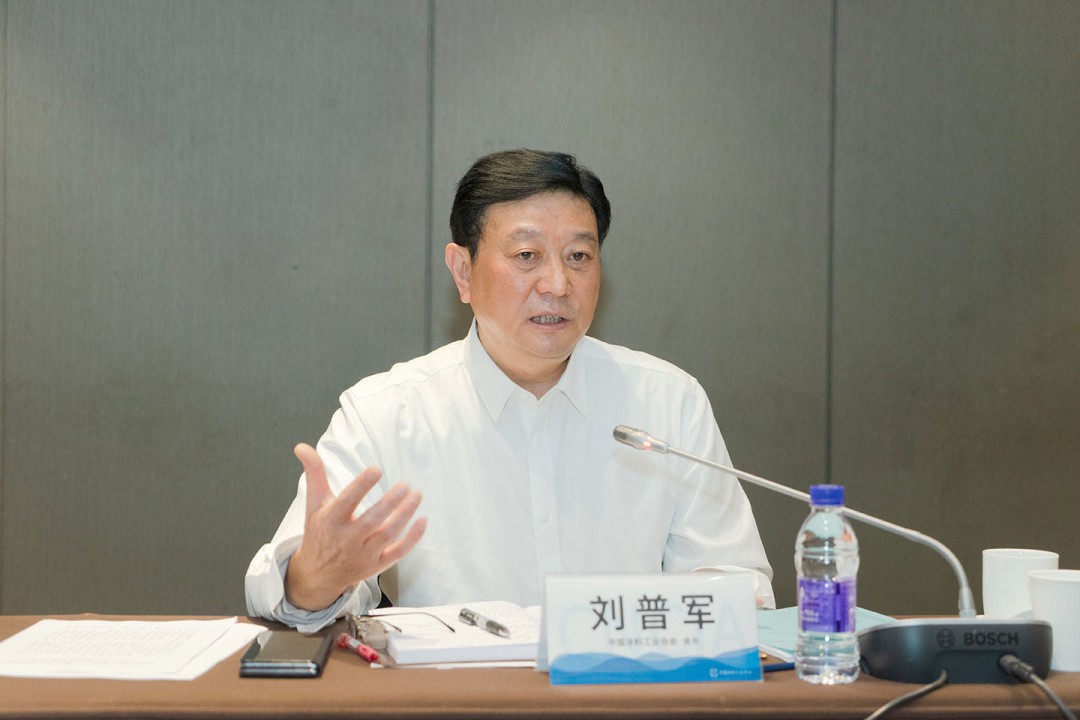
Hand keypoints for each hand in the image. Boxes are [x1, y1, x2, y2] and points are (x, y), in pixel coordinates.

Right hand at [284, 443, 425, 610]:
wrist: (318, 574)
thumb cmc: (319, 532)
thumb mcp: (314, 503)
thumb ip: (314, 474)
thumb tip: (302, 447)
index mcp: (330, 521)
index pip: (346, 502)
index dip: (361, 486)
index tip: (376, 469)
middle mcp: (346, 540)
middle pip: (371, 521)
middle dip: (389, 503)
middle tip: (405, 485)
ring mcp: (363, 554)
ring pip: (387, 535)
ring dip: (404, 515)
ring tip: (416, 495)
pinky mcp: (376, 565)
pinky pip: (398, 553)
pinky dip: (412, 539)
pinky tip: (422, 520)